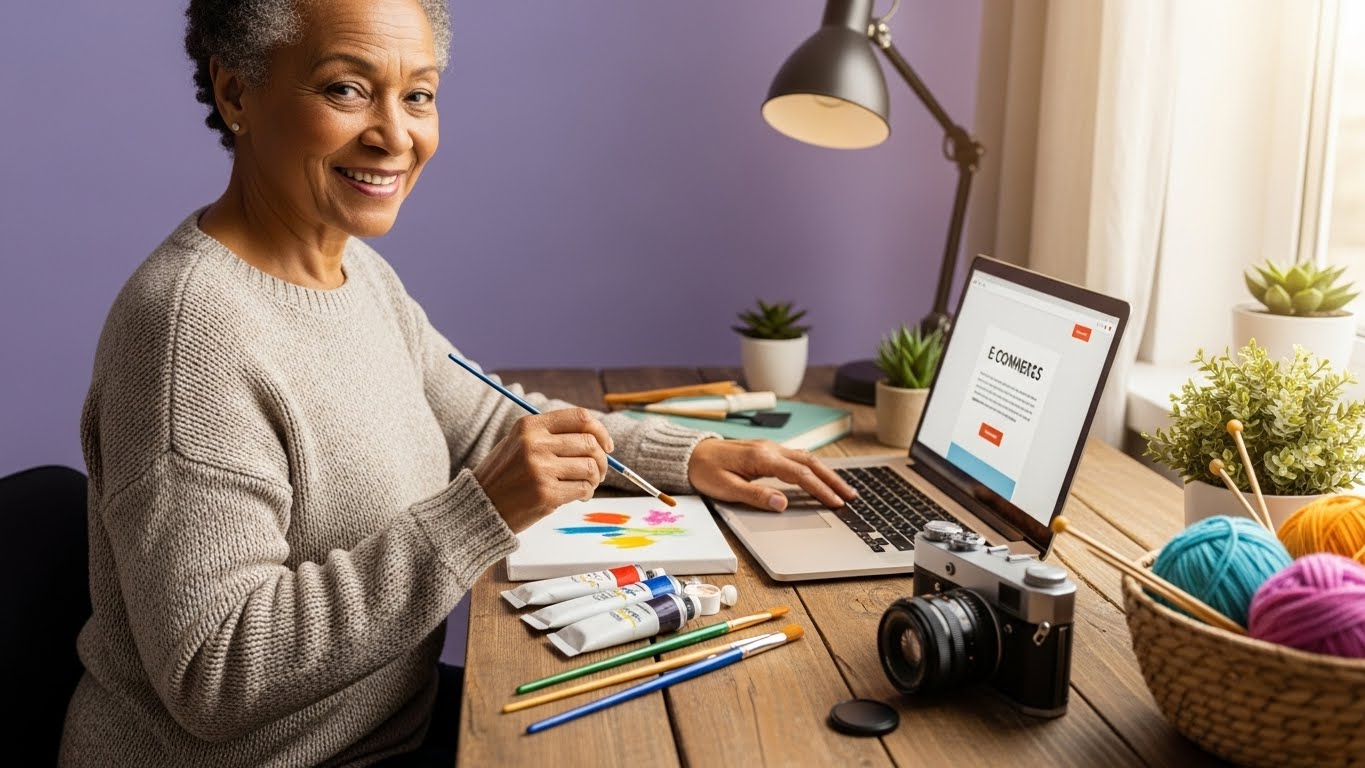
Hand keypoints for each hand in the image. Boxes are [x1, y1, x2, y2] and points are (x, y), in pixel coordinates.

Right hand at [473, 408, 613, 532]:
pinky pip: (583, 489)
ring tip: (587, 485)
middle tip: (599, 472)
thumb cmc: (504, 476)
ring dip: (595, 478)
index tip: (607, 445)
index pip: (579, 418)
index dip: (600, 431)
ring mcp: (540, 469)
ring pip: (590, 467)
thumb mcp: (519, 443)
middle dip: (602, 460)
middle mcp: (535, 444)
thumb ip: (552, 436)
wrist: (479, 507)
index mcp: (529, 426)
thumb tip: (597, 439)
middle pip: (589, 444)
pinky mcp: (546, 494)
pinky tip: (578, 496)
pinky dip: (586, 493)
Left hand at [686, 439, 856, 511]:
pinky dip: (813, 468)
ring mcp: (770, 448)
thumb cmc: (705, 471)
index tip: (836, 503)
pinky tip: (820, 477)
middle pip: (810, 462)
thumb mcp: (726, 489)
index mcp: (762, 458)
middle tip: (851, 496)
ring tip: (842, 489)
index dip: (820, 489)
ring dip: (826, 473)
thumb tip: (783, 503)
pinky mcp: (767, 451)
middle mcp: (770, 449)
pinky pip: (797, 457)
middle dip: (833, 480)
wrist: (691, 454)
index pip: (800, 474)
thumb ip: (756, 496)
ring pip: (806, 458)